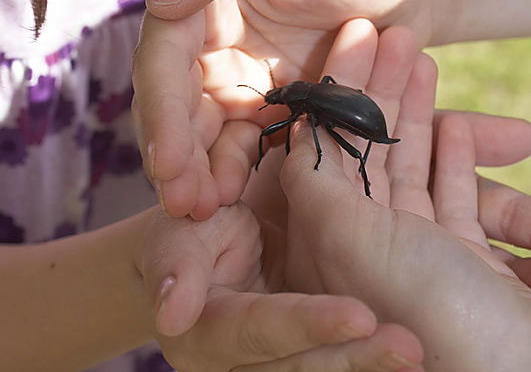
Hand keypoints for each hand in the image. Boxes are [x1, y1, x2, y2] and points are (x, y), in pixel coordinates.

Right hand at [133, 0, 437, 217]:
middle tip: (184, 205)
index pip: (163, 56)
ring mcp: (234, 75)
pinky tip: (234, 201)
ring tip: (207, 211)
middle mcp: (204, 37)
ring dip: (196, 172)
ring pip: (200, 131)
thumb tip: (161, 1)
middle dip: (173, 154)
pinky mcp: (265, 106)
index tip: (168, 161)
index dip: (161, 109)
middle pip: (173, 101)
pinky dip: (233, 171)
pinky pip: (241, 144)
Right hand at [136, 201, 424, 371]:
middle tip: (408, 345)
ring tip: (415, 351)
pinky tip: (407, 360)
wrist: (192, 255)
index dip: (310, 323)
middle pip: (303, 366)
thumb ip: (179, 264)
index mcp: (207, 332)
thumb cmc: (188, 230)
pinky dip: (365, 361)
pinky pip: (328, 365)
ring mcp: (268, 366)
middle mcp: (239, 364)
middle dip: (355, 358)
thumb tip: (173, 308)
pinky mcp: (293, 359)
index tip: (360, 315)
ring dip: (370, 364)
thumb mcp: (177, 235)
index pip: (264, 329)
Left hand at [280, 37, 530, 371]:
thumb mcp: (351, 243)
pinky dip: (452, 158)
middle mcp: (364, 253)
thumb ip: (314, 186)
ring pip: (410, 166)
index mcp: (325, 247)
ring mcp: (416, 261)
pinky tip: (453, 124)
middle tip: (395, 30)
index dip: (337, 88)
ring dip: (419, 113)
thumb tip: (297, 134)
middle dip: (379, 88)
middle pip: (366, 150)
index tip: (353, 34)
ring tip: (423, 58)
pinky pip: (451, 199)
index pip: (323, 146)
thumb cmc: (429, 315)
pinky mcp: (465, 269)